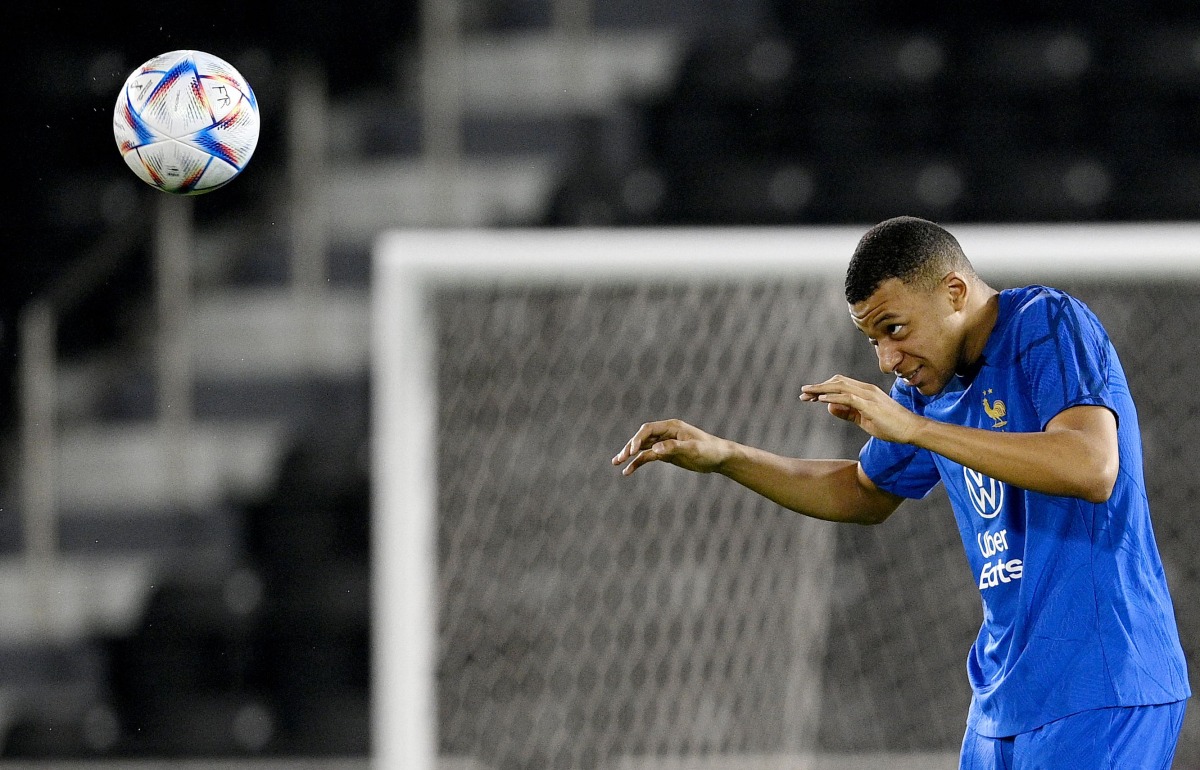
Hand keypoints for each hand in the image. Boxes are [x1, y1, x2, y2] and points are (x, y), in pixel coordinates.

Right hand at [611, 419, 731, 475]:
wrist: (720, 458)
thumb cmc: (710, 450)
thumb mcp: (693, 449)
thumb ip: (674, 447)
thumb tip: (655, 449)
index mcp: (671, 427)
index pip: (648, 430)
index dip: (637, 439)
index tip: (632, 451)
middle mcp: (665, 433)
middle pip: (642, 438)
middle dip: (629, 447)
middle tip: (619, 458)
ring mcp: (665, 443)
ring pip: (642, 447)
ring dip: (630, 454)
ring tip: (616, 463)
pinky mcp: (666, 454)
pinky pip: (648, 457)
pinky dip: (638, 462)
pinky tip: (628, 471)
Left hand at [800, 375, 922, 443]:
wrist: (911, 429)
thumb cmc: (890, 425)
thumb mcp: (863, 420)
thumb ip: (847, 413)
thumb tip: (830, 407)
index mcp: (865, 391)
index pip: (840, 385)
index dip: (823, 388)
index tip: (809, 395)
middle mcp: (866, 389)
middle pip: (837, 382)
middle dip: (818, 387)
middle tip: (803, 393)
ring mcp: (868, 396)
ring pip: (840, 387)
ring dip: (821, 390)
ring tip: (807, 394)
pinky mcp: (870, 405)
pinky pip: (848, 398)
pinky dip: (833, 397)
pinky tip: (821, 400)